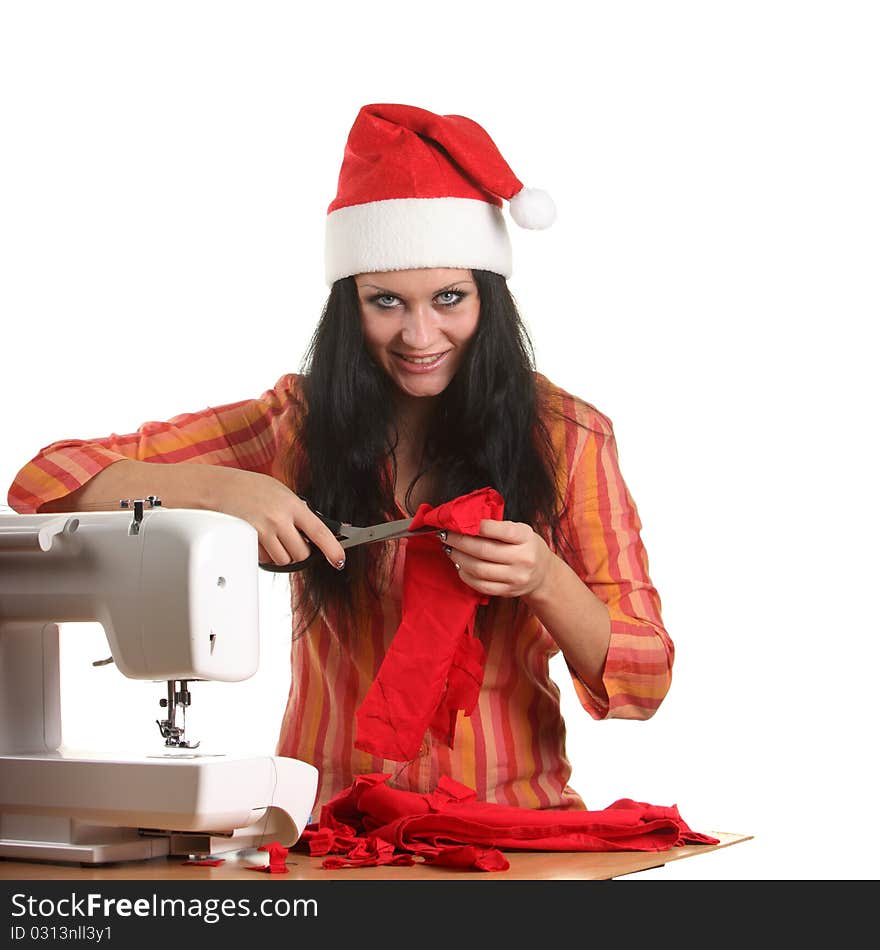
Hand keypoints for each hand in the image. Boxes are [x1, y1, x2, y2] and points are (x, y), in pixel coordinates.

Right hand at [210, 468, 345, 568]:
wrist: (219, 488)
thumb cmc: (249, 487)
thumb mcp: (280, 492)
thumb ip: (297, 510)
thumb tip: (315, 530)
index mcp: (292, 504)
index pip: (319, 531)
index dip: (332, 549)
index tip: (339, 560)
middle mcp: (280, 519)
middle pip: (301, 553)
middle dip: (299, 552)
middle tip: (290, 541)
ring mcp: (264, 531)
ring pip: (284, 559)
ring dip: (282, 554)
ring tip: (272, 537)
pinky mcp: (251, 541)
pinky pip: (266, 559)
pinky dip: (266, 555)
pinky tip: (260, 539)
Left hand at [439, 519, 552, 598]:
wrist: (543, 574)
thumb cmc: (526, 546)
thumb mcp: (520, 530)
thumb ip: (499, 527)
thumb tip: (465, 522)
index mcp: (525, 538)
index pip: (500, 530)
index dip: (477, 526)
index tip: (460, 521)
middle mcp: (523, 558)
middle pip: (484, 550)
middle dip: (459, 542)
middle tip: (446, 535)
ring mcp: (515, 577)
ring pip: (479, 569)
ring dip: (458, 558)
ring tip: (449, 549)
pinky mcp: (508, 591)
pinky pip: (480, 585)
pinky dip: (465, 575)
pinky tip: (459, 565)